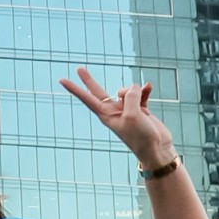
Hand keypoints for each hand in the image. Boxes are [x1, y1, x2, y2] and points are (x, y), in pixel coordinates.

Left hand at [60, 67, 176, 173]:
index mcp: (106, 115)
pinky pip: (140, 94)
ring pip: (127, 90)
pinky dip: (144, 90)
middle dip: (89, 80)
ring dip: (135, 90)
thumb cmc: (140, 136)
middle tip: (79, 68)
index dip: (75, 89)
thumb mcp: (132, 115)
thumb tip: (134, 87)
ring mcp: (127, 109)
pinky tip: (149, 87)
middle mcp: (114, 111)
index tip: (61, 80)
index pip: (87, 98)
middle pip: (99, 92)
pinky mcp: (140, 109)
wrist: (157, 150)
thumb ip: (130, 97)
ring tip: (142, 103)